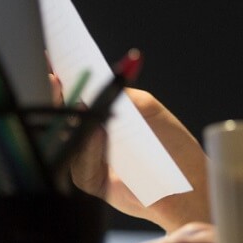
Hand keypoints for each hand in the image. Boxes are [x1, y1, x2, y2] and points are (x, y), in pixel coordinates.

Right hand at [48, 71, 209, 232]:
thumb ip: (120, 94)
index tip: (53, 60)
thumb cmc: (172, 144)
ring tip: (73, 98)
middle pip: (62, 116)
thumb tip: (92, 84)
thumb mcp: (147, 109)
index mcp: (102, 115)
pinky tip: (95, 130)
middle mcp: (90, 135)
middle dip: (56, 96)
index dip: (62, 78)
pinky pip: (82, 164)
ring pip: (67, 140)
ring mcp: (88, 159)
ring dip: (68, 118)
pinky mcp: (92, 181)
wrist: (189, 183)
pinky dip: (88, 147)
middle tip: (54, 78)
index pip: (75, 94)